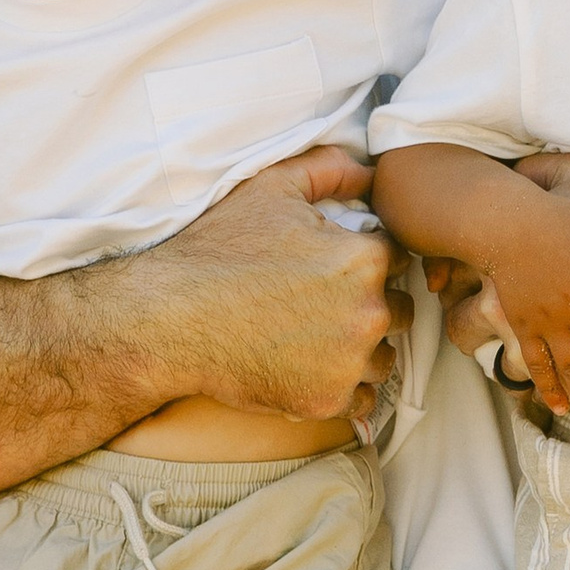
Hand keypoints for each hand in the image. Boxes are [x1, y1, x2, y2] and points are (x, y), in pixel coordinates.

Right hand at [152, 146, 401, 430]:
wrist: (169, 320)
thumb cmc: (217, 250)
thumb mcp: (270, 188)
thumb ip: (329, 169)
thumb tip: (369, 171)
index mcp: (364, 259)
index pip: (399, 258)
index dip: (368, 260)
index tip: (335, 269)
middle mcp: (369, 312)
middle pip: (399, 310)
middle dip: (369, 305)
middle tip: (321, 305)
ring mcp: (349, 362)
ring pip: (383, 357)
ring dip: (361, 351)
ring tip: (314, 339)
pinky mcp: (327, 400)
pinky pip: (362, 398)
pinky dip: (343, 389)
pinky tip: (310, 369)